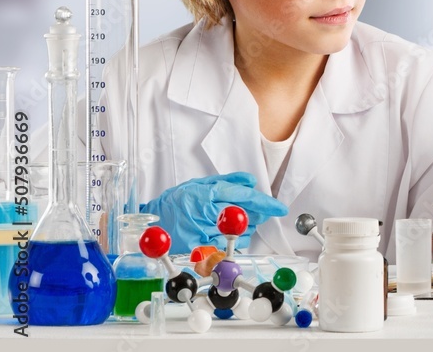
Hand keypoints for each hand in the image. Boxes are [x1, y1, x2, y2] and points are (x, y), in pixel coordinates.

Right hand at [141, 172, 287, 253]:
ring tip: (228, 220)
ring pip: (239, 233)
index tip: (280, 208)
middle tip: (256, 212)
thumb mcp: (199, 184)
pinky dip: (234, 241)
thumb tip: (251, 182)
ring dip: (244, 227)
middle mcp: (204, 214)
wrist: (152, 224)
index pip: (243, 197)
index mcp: (205, 195)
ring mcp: (202, 234)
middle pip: (245, 216)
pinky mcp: (200, 251)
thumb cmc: (176, 202)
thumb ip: (228, 182)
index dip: (265, 203)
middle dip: (255, 214)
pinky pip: (229, 247)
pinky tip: (223, 233)